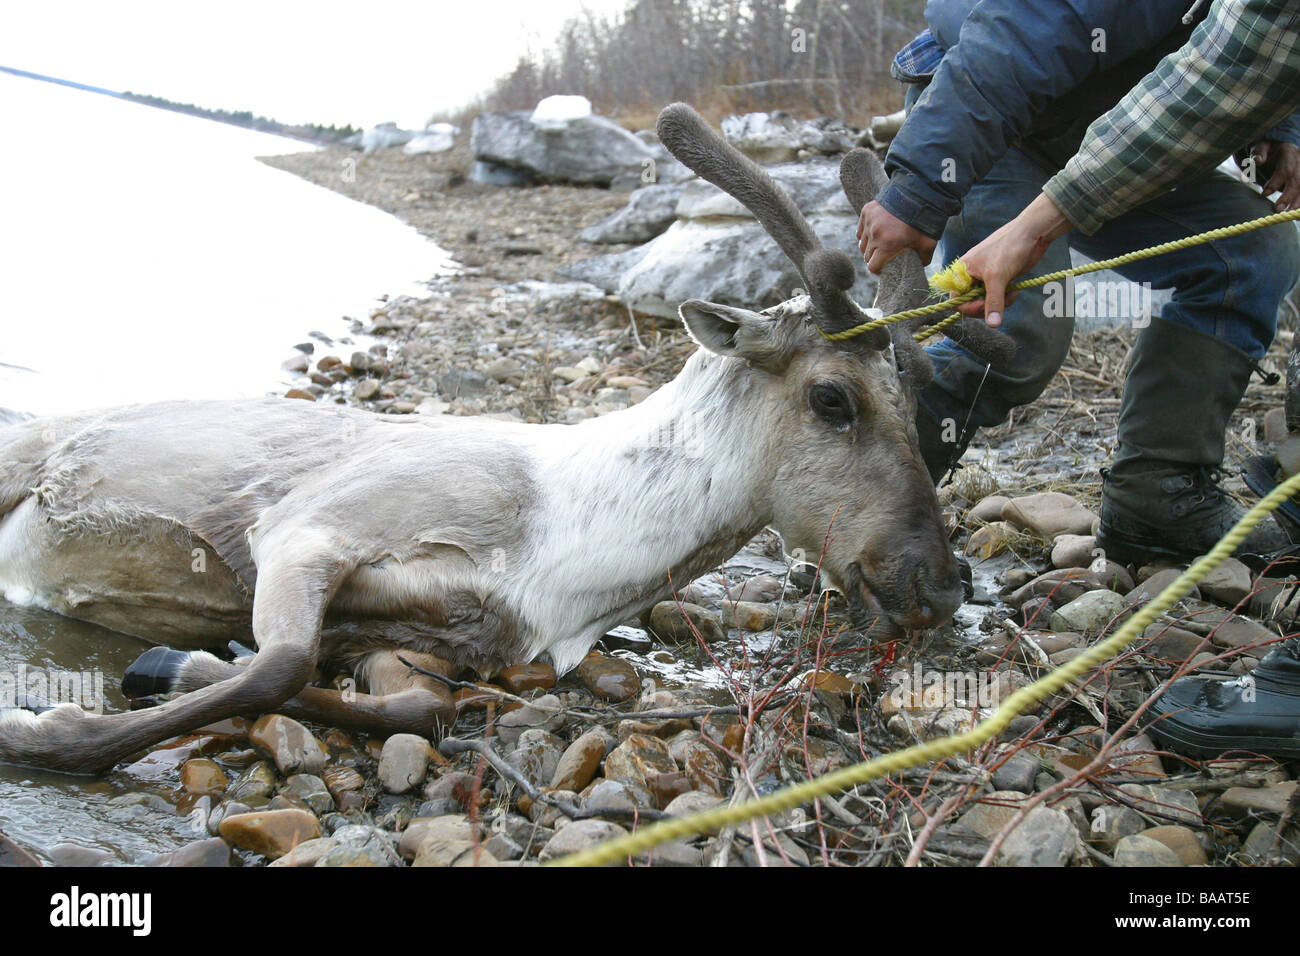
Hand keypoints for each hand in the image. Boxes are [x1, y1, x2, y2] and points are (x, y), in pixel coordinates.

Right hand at [857, 201, 936, 273]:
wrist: (920, 194)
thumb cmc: (925, 221)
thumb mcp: (928, 244)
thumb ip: (922, 260)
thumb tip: (917, 268)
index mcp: (888, 245)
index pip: (872, 266)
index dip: (877, 270)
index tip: (882, 269)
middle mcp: (875, 234)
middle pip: (866, 255)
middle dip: (874, 259)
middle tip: (882, 257)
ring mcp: (869, 222)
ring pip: (862, 243)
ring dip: (869, 247)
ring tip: (879, 245)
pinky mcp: (866, 211)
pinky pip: (860, 230)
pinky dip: (866, 234)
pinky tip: (875, 233)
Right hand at [952, 192, 1072, 326]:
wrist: (1031, 234)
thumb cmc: (1008, 249)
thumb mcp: (997, 277)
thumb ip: (993, 302)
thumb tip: (993, 324)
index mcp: (962, 271)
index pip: (956, 300)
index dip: (968, 307)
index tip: (984, 306)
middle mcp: (971, 276)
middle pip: (971, 304)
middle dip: (987, 306)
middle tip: (1000, 303)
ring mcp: (986, 278)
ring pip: (987, 303)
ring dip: (1000, 303)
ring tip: (1011, 294)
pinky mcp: (999, 280)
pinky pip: (998, 297)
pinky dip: (1007, 298)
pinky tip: (1015, 290)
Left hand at [1252, 140, 1299, 210]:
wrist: (1282, 147)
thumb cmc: (1269, 150)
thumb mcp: (1262, 146)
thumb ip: (1259, 153)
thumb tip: (1257, 160)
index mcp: (1290, 153)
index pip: (1285, 170)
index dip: (1276, 183)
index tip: (1264, 194)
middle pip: (1298, 180)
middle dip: (1288, 196)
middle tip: (1278, 209)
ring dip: (1299, 202)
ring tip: (1290, 215)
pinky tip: (1297, 215)